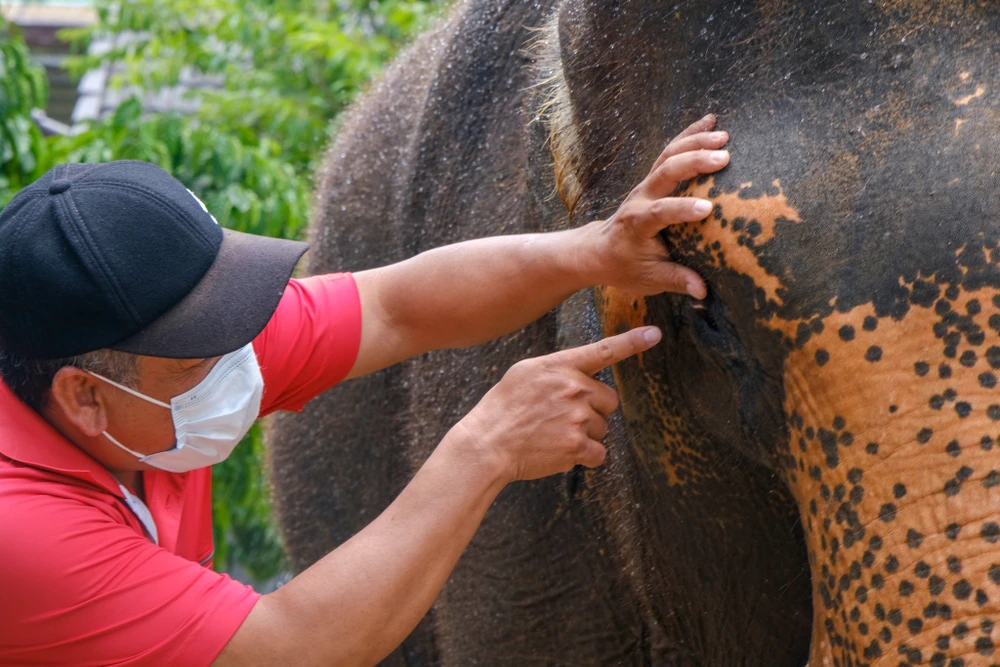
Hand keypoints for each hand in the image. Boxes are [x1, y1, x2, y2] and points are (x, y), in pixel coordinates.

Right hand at [452, 326, 661, 483]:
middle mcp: (573, 388)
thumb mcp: (525, 373)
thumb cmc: (503, 408)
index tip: (654, 333)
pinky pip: (599, 454)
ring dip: (586, 435)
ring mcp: (578, 417)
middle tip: (564, 418)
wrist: (488, 443)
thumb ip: (556, 370)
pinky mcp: (578, 446)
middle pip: (609, 400)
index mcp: (560, 366)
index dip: (631, 342)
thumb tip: (578, 376)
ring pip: (603, 428)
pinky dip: (585, 458)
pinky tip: (560, 452)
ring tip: (554, 435)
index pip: (603, 351)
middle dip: (594, 411)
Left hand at [582, 114, 729, 298]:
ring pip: (667, 155)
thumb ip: (675, 280)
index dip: (682, 209)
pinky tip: (711, 121)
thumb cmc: (623, 267)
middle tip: (724, 157)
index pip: (659, 212)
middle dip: (693, 162)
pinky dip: (689, 134)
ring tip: (724, 135)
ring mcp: (645, 185)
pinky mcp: (652, 178)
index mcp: (637, 224)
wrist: (598, 250)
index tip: (709, 208)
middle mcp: (640, 198)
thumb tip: (702, 289)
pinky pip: (670, 151)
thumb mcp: (647, 280)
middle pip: (664, 172)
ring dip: (694, 141)